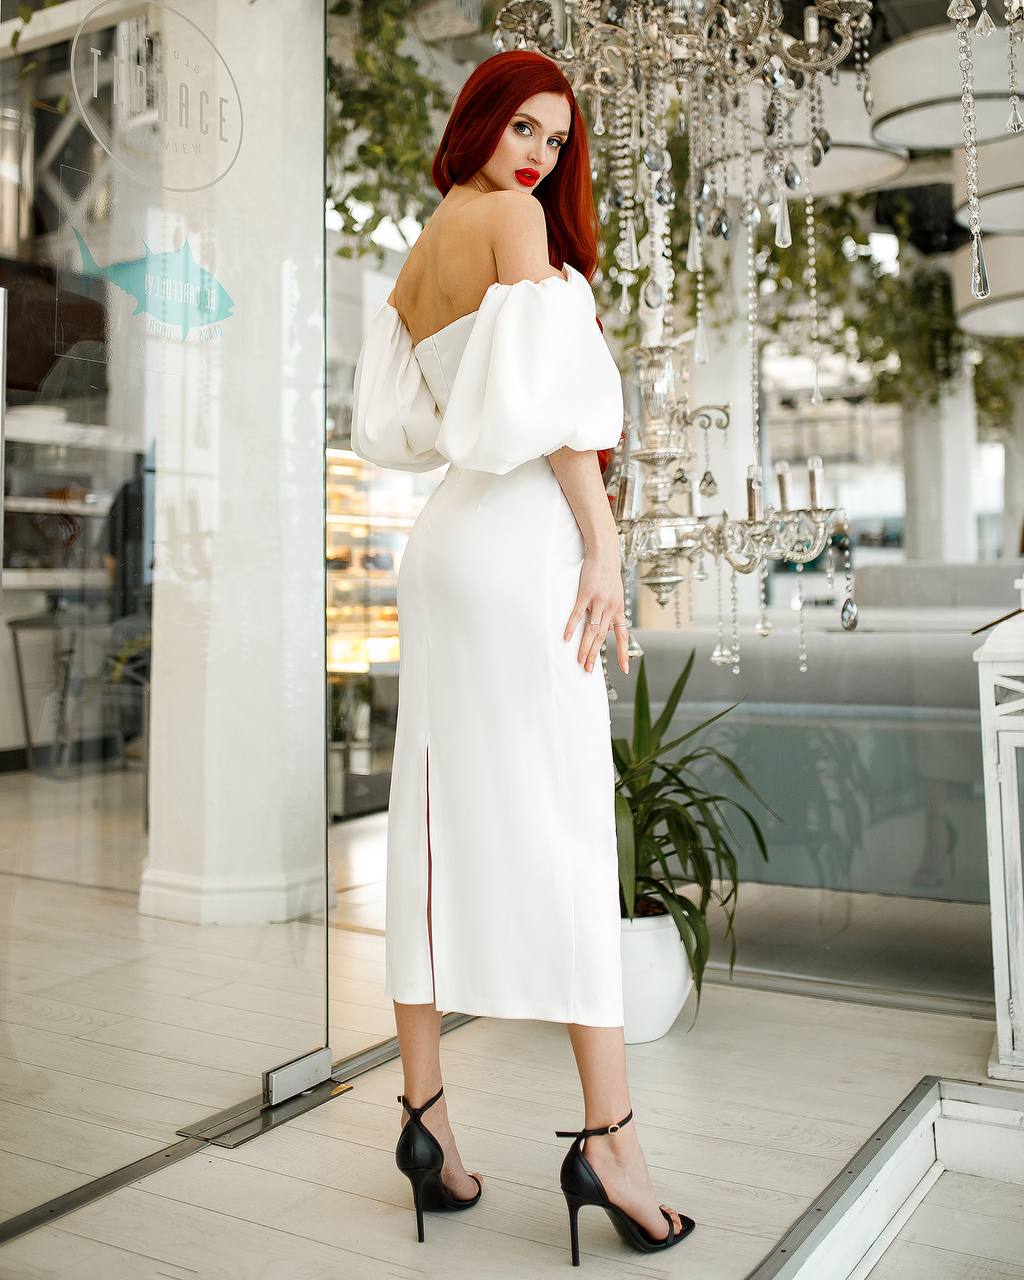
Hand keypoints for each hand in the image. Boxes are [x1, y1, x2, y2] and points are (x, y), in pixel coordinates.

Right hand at [563, 547, 628, 674]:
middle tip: (588, 670)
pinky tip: (567, 637)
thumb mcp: (616, 595)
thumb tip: (606, 629)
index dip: (624, 653)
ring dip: (584, 647)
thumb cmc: (609, 575)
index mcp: (619, 610)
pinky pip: (578, 614)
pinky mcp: (586, 594)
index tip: (624, 668)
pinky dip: (572, 627)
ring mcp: (599, 601)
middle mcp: (611, 608)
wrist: (605, 555)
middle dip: (594, 655)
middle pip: (602, 638)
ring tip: (579, 660)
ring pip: (592, 630)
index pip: (623, 636)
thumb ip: (611, 612)